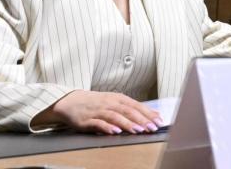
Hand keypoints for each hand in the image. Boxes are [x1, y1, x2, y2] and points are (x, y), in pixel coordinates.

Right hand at [34, 90, 162, 134]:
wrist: (71, 101)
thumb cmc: (96, 102)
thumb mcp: (115, 102)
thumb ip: (131, 108)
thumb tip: (152, 115)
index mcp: (118, 98)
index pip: (137, 106)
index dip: (148, 114)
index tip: (159, 121)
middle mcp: (110, 103)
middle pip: (128, 111)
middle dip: (142, 120)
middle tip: (152, 128)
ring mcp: (98, 111)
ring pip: (116, 116)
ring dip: (128, 123)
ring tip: (138, 130)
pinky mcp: (87, 120)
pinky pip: (99, 123)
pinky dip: (108, 127)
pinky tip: (115, 131)